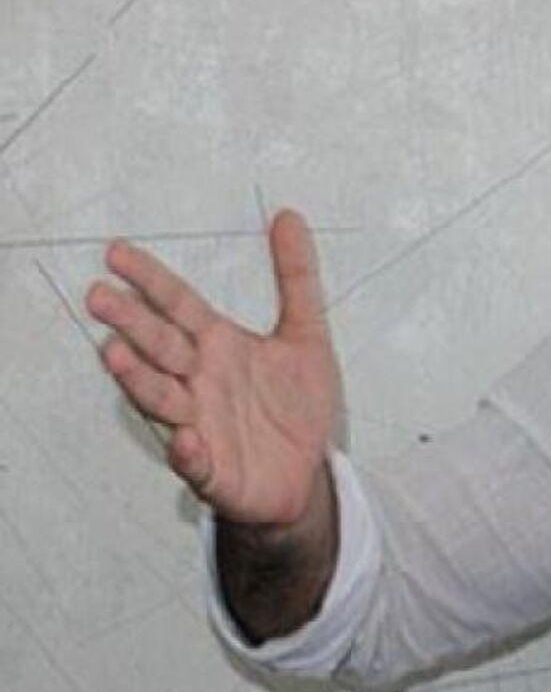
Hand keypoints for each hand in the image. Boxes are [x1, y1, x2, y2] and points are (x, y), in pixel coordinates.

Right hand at [86, 210, 338, 527]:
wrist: (306, 475)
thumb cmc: (295, 407)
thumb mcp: (308, 336)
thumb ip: (297, 278)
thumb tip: (291, 217)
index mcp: (218, 346)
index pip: (177, 305)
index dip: (151, 280)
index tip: (118, 252)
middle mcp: (200, 381)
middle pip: (161, 346)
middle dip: (132, 323)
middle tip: (101, 297)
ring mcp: (201, 425)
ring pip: (163, 400)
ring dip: (140, 380)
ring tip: (117, 355)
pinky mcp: (214, 471)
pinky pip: (196, 463)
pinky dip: (187, 453)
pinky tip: (187, 439)